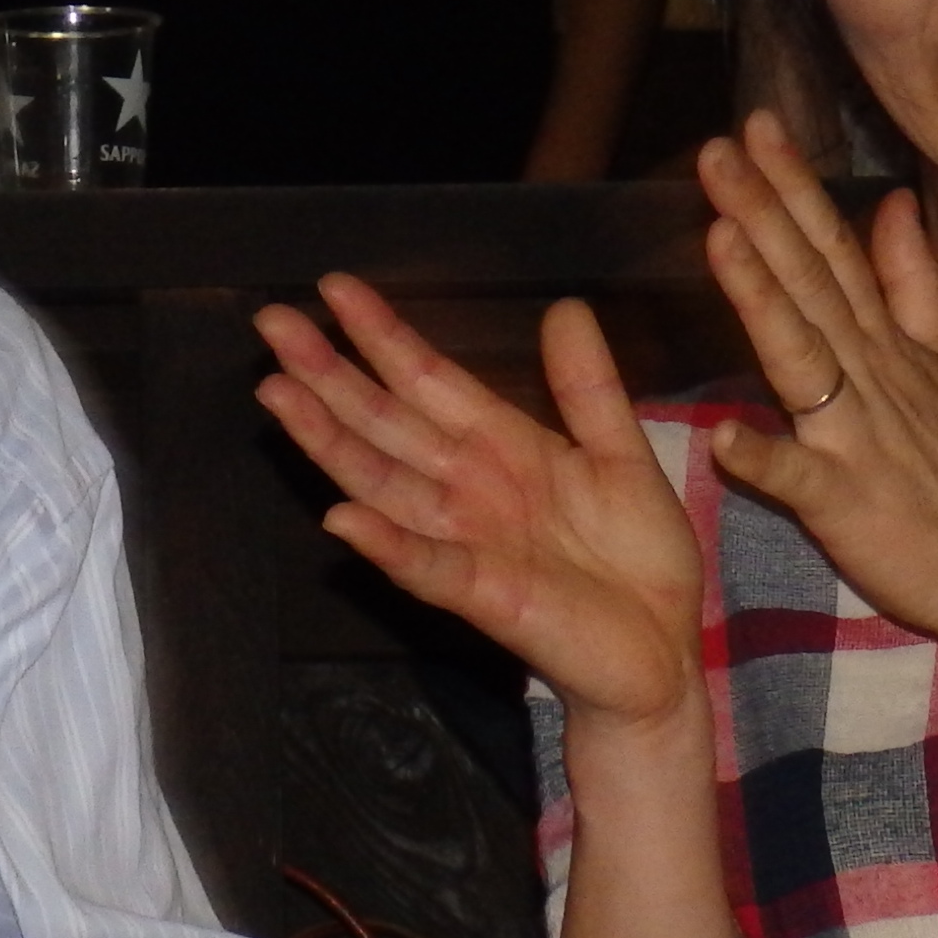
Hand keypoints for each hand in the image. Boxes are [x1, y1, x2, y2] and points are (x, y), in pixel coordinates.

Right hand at [253, 275, 701, 734]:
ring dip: (329, 442)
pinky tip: (342, 518)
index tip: (335, 287)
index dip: (383, 335)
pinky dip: (387, 544)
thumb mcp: (622, 456)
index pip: (429, 380)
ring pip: (384, 482)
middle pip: (386, 422)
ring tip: (279, 394)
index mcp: (501, 446)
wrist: (665, 650)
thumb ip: (587, 387)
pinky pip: (428, 566)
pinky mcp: (485, 596)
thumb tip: (565, 306)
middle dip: (329, 374)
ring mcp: (468, 540)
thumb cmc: (637, 561)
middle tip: (272, 321)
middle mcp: (469, 487)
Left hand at [692, 113, 937, 648]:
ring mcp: (856, 434)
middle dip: (764, 211)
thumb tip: (892, 202)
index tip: (755, 123)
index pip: (832, 249)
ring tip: (719, 238)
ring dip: (761, 298)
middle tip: (718, 148)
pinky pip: (800, 478)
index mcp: (882, 342)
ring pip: (802, 355)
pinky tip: (724, 439)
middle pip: (810, 280)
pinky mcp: (847, 500)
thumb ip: (913, 281)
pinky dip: (765, 459)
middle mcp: (868, 373)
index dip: (793, 186)